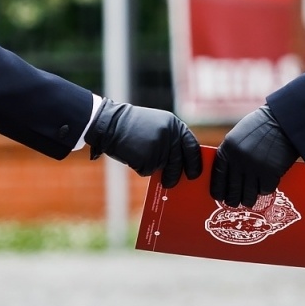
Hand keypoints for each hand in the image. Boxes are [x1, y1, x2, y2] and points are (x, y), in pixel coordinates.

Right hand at [84, 98, 202, 186]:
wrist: (110, 123)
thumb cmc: (132, 126)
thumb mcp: (157, 124)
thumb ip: (170, 139)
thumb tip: (181, 162)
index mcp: (174, 124)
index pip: (192, 146)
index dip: (195, 162)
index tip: (195, 174)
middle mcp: (170, 135)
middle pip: (178, 162)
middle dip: (175, 175)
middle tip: (171, 183)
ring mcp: (159, 146)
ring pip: (161, 166)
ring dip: (151, 166)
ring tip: (139, 152)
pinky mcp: (148, 157)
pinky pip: (148, 170)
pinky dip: (141, 167)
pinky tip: (132, 155)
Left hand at [210, 106, 299, 207]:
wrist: (284, 120)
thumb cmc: (261, 127)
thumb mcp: (238, 136)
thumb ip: (231, 154)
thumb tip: (227, 176)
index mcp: (227, 149)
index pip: (218, 178)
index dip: (219, 191)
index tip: (220, 197)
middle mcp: (238, 160)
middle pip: (232, 191)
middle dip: (233, 200)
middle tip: (235, 202)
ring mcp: (254, 167)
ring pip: (248, 195)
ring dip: (249, 199)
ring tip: (250, 200)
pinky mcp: (270, 172)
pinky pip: (265, 190)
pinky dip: (265, 189)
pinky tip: (266, 185)